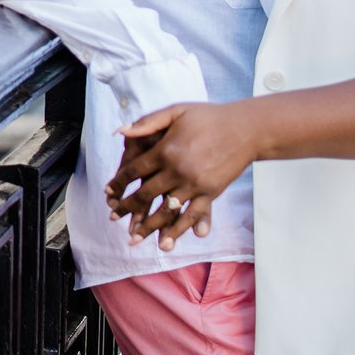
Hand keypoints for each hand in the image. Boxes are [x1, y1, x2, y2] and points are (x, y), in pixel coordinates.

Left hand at [107, 101, 261, 248]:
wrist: (246, 129)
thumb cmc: (209, 117)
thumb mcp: (176, 111)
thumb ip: (147, 122)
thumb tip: (120, 132)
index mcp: (165, 150)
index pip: (133, 171)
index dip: (118, 183)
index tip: (108, 194)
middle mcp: (177, 170)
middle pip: (145, 194)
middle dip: (126, 208)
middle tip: (112, 218)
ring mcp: (194, 185)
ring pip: (165, 210)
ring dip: (147, 226)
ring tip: (132, 238)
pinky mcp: (211, 194)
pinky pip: (190, 216)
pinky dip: (177, 231)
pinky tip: (165, 243)